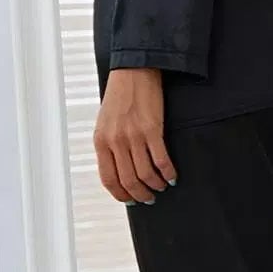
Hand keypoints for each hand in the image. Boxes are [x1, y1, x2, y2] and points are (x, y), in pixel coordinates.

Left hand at [95, 68, 175, 204]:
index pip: (108, 178)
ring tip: (161, 186)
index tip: (130, 199)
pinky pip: (161, 160)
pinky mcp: (153, 129)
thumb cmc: (120, 96)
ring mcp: (134, 136)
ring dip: (155, 185)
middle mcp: (116, 141)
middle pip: (129, 180)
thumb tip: (119, 168)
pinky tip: (171, 176)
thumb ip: (109, 146)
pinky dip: (168, 172)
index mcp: (101, 141)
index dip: (120, 194)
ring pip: (146, 173)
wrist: (134, 72)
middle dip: (140, 194)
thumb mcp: (105, 123)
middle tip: (149, 198)